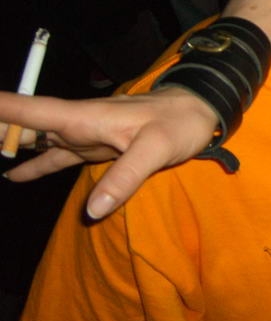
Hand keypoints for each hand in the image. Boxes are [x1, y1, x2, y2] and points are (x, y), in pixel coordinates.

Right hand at [0, 88, 217, 218]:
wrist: (200, 112)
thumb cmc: (180, 123)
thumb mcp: (158, 149)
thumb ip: (125, 177)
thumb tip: (91, 211)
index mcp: (83, 117)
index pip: (26, 109)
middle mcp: (76, 123)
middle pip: (21, 124)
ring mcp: (83, 134)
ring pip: (34, 139)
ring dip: (8, 144)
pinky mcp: (95, 146)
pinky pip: (56, 155)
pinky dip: (34, 162)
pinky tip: (14, 174)